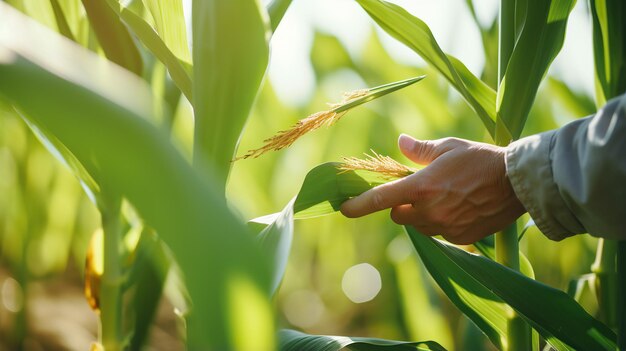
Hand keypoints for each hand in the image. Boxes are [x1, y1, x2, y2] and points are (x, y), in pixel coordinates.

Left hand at [340, 134, 525, 243]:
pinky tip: (458, 208)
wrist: (519, 182)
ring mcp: (445, 227)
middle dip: (400, 204)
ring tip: (443, 196)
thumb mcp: (449, 147)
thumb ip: (420, 150)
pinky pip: (439, 233)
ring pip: (417, 226)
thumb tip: (400, 142)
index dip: (358, 205)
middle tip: (418, 189)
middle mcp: (429, 211)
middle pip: (397, 215)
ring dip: (420, 215)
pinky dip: (440, 223)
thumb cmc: (482, 159)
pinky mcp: (460, 238)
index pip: (380, 199)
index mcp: (421, 187)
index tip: (344, 209)